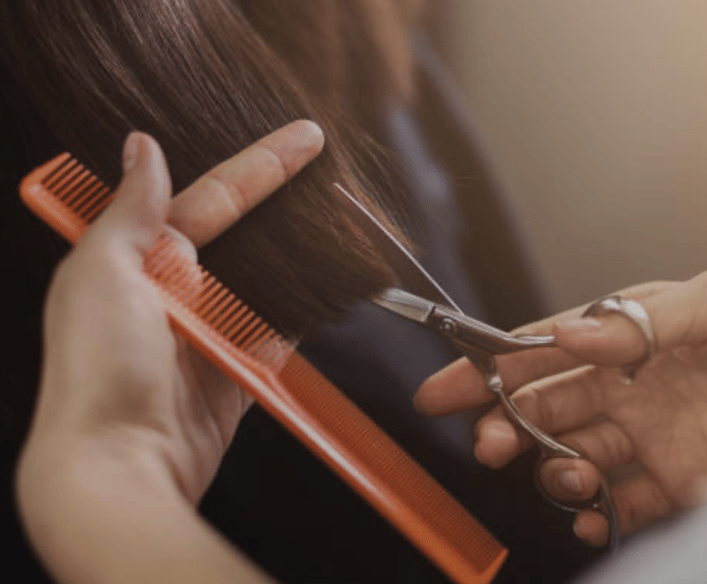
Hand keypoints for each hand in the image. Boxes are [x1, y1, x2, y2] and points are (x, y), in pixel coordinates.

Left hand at [18, 120, 322, 509]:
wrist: (120, 464)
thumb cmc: (97, 370)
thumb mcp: (102, 273)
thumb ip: (130, 210)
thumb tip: (142, 147)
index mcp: (143, 259)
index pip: (215, 197)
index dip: (262, 165)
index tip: (306, 138)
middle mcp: (177, 291)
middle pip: (246, 235)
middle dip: (287, 204)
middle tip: (332, 173)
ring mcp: (211, 333)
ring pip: (267, 281)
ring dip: (300, 257)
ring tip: (341, 226)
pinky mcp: (237, 373)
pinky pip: (280, 333)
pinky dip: (304, 314)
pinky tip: (330, 290)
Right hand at [415, 272, 706, 545]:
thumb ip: (638, 320)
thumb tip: (565, 333)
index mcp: (627, 338)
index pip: (541, 351)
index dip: (487, 369)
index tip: (442, 390)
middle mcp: (628, 388)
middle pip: (545, 409)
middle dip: (507, 425)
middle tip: (492, 444)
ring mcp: (651, 438)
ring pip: (574, 458)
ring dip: (555, 471)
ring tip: (569, 478)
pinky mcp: (679, 484)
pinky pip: (624, 505)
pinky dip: (600, 516)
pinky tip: (596, 516)